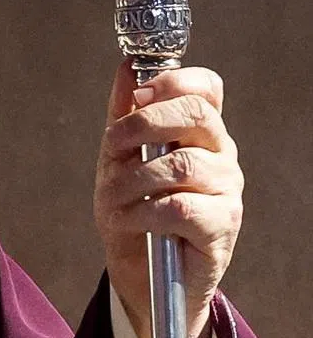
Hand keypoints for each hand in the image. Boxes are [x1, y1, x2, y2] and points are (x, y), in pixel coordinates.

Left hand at [93, 62, 243, 337]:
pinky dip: (144, 210)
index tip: (137, 95)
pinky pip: (181, 206)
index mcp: (198, 130)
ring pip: (182, 163)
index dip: (173, 81)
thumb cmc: (131, 205)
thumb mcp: (118, 155)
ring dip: (133, 177)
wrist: (139, 271)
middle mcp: (221, 154)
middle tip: (114, 142)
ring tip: (112, 194)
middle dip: (146, 122)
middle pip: (198, 114)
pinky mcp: (221, 227)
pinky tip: (130, 219)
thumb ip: (124, 112)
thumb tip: (127, 66)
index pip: (206, 87)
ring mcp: (226, 190)